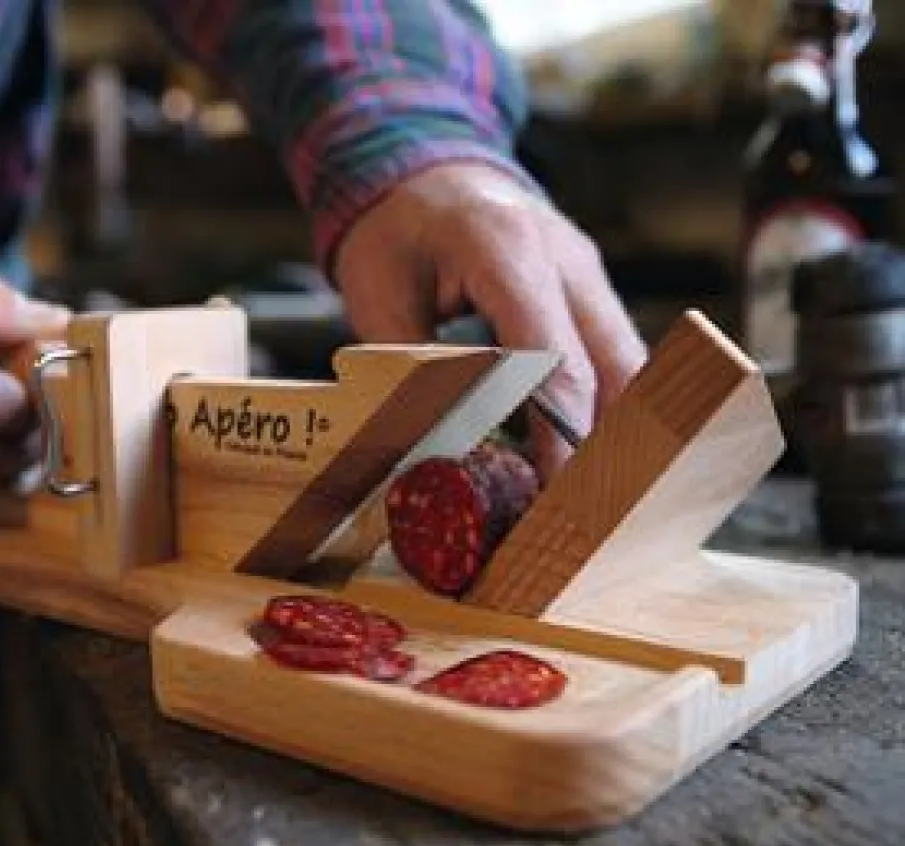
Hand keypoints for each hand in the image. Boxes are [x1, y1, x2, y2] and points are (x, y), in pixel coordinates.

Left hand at [334, 162, 647, 479]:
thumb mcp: (380, 298)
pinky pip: (613, 355)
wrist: (422, 170)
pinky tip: (586, 453)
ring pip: (628, 365)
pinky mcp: (590, 289)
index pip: (553, 360)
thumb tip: (443, 453)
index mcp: (506, 248)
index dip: (560, 436)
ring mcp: (587, 271)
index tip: (557, 496)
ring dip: (615, 430)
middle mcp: (565, 257)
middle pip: (614, 367)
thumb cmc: (394, 232)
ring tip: (590, 494)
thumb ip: (415, 372)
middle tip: (587, 512)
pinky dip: (605, 406)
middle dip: (605, 446)